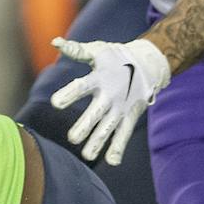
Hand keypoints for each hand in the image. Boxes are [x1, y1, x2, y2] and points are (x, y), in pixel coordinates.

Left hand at [49, 37, 170, 165]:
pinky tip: (111, 162)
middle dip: (85, 125)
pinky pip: (124, 134)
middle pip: (96, 112)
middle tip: (72, 138)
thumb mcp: (97, 50)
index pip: (82, 86)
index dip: (69, 94)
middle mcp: (111, 94)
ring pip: (109, 127)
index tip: (56, 102)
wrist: (148, 64)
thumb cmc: (114, 57)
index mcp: (99, 77)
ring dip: (98, 142)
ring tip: (86, 155)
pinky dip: (119, 147)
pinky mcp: (130, 116)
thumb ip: (76, 50)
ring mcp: (121, 107)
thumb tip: (55, 41)